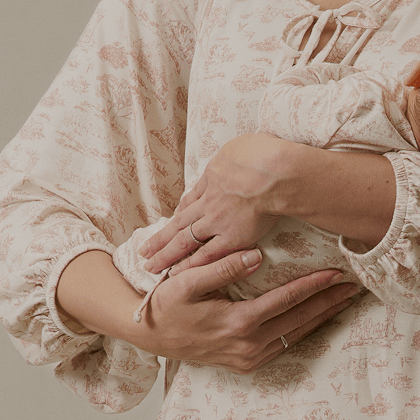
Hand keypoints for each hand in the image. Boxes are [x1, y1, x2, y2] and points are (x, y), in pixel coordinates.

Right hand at [138, 249, 357, 370]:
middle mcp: (248, 345)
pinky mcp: (246, 363)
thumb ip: (222, 268)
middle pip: (300, 320)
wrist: (149, 336)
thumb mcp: (187, 282)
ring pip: (296, 335)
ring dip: (322, 318)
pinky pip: (284, 345)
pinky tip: (317, 318)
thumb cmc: (167, 304)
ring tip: (343, 301)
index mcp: (238, 323)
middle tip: (354, 288)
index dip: (314, 286)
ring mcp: (248, 358)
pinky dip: (304, 330)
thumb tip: (256, 256)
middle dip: (329, 303)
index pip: (287, 300)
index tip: (338, 273)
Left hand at [140, 133, 287, 273]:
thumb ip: (232, 157)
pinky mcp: (231, 237)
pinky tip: (178, 272)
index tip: (173, 219)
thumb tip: (235, 157)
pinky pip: (206, 254)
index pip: (193, 198)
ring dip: (166, 253)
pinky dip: (191, 264)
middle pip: (180, 221)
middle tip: (144, 250)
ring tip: (151, 266)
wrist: (275, 172)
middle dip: (161, 237)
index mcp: (212, 177)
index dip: (181, 210)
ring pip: (184, 239)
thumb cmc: (264, 154)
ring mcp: (217, 220)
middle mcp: (209, 201)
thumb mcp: (238, 147)